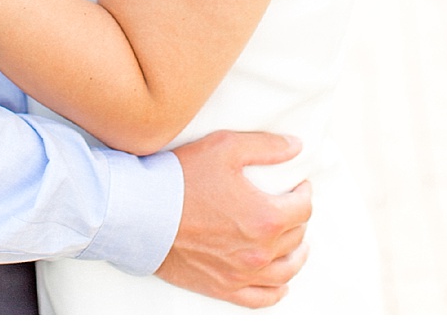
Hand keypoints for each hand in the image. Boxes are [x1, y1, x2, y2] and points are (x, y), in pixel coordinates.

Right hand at [157, 130, 313, 305]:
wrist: (141, 215)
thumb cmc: (181, 180)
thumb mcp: (227, 148)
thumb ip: (267, 147)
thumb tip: (296, 146)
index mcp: (265, 218)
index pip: (303, 208)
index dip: (305, 192)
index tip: (300, 185)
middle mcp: (258, 251)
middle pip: (295, 236)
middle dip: (298, 218)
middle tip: (291, 206)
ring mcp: (240, 274)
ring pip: (285, 271)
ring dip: (296, 255)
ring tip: (297, 243)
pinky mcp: (221, 288)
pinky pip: (260, 298)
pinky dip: (276, 292)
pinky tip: (282, 284)